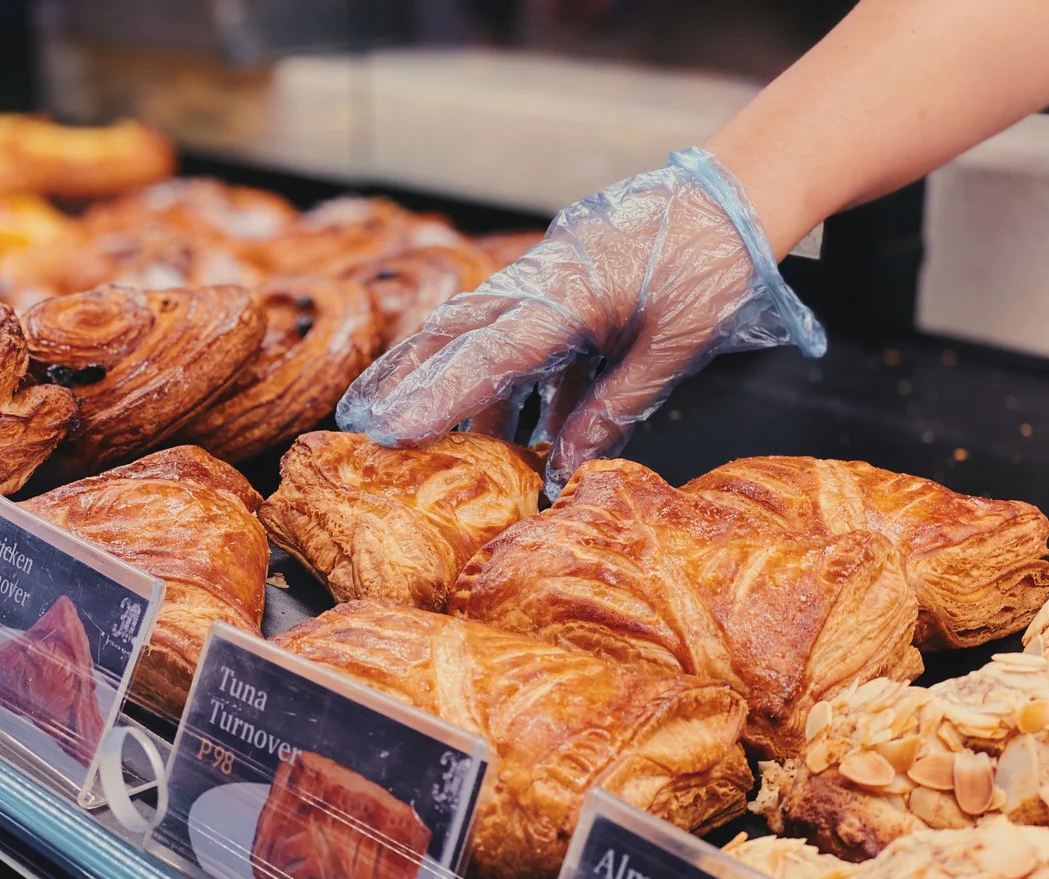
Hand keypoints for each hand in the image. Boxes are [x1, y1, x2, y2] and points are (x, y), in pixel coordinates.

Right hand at [337, 148, 824, 496]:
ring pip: (477, 336)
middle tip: (358, 420)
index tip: (390, 432)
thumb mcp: (672, 349)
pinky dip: (506, 383)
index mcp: (567, 295)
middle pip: (452, 334)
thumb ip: (613, 410)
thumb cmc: (712, 264)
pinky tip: (512, 429)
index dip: (435, 398)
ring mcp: (545, 283)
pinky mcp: (560, 290)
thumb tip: (563, 469)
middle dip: (403, 379)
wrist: (732, 197)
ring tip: (416, 431)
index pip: (485, 354)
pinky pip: (517, 340)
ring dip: (448, 385)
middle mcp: (540, 285)